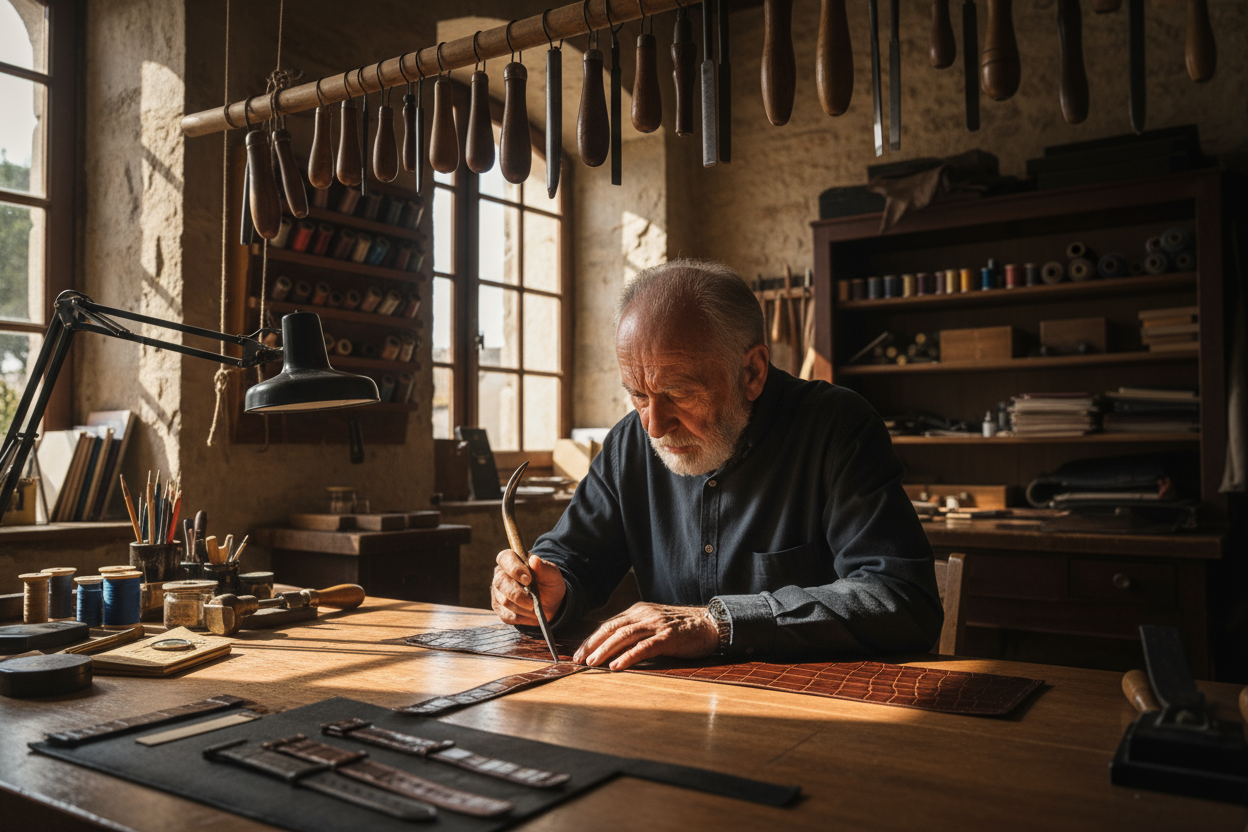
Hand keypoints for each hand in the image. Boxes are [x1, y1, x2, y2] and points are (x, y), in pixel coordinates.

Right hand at [491, 550, 566, 626]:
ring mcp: (498, 592)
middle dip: (517, 594)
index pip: (504, 558)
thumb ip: (544, 567)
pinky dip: (521, 616)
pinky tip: (529, 613)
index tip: (528, 579)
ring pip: (504, 600)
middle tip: (532, 602)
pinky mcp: (499, 608)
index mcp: (512, 560)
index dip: (514, 569)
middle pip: (500, 582)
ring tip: (534, 606)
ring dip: (522, 607)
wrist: (551, 604)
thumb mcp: (552, 574)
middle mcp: (501, 574)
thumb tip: (534, 559)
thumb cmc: (549, 584)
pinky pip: (506, 615)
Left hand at [572, 602, 718, 670]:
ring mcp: (656, 625)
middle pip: (611, 629)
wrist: (710, 624)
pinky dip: (628, 656)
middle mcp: (644, 615)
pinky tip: (617, 666)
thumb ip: (635, 630)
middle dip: (592, 644)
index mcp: (638, 611)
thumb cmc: (681, 628)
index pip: (609, 624)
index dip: (592, 639)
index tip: (579, 652)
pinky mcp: (668, 637)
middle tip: (579, 659)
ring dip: (605, 650)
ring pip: (624, 636)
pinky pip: (644, 647)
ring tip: (592, 663)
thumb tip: (611, 645)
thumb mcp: (653, 624)